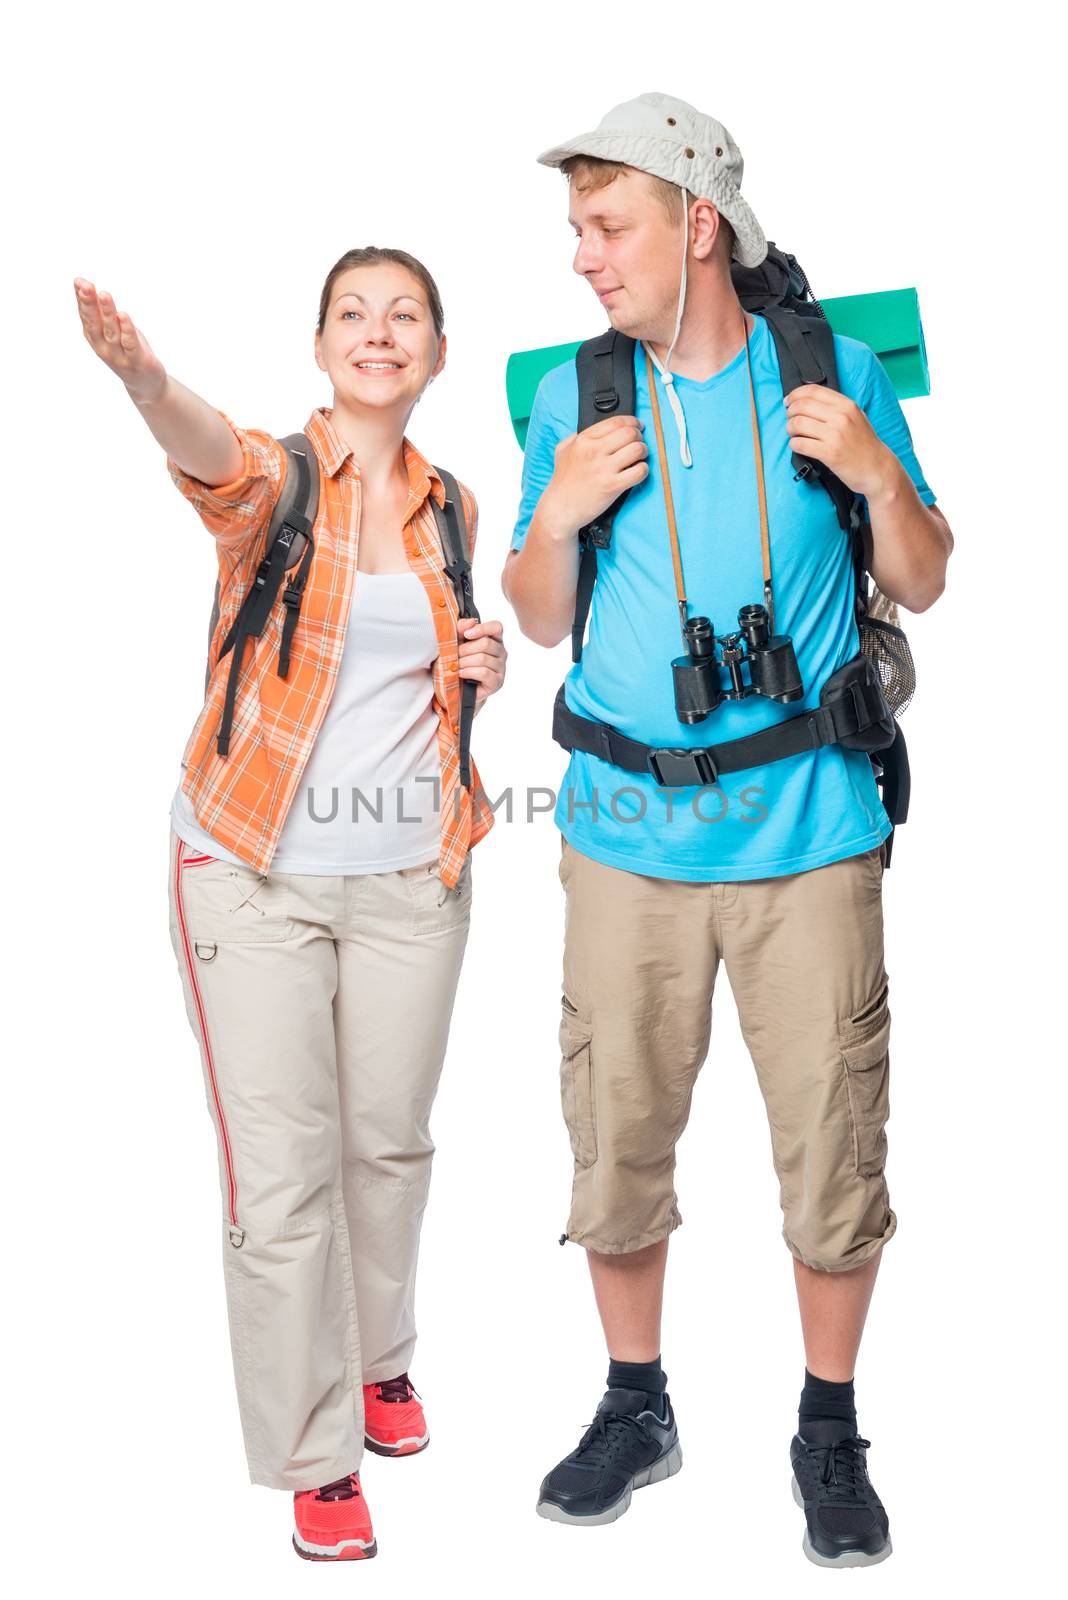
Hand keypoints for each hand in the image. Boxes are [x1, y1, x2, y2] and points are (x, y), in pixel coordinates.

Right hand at [74, 277, 166, 403]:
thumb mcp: (112, 329)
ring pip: (111, 332)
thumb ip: (100, 311)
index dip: (81, 299)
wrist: (146, 383)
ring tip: (104, 294)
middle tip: (85, 285)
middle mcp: (103, 348)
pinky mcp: (136, 360)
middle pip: (94, 323)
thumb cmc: (128, 350)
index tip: (78, 281)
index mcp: (95, 338)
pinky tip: (123, 315)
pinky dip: (126, 329)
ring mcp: (119, 356)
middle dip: (89, 304)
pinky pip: (130, 343)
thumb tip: (84, 285)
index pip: (86, 316)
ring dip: (107, 313)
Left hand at [458, 619, 505, 710]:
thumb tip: (470, 622)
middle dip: (465, 649)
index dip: (482, 628)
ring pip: (483, 658)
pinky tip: (460, 673)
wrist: (457, 686)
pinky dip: (468, 672)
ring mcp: (501, 667)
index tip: (466, 634)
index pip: (496, 627)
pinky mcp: (497, 682)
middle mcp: (501, 652)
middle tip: (454, 655)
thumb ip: (462, 629)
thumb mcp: (458, 642)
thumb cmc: (459, 661)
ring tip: (455, 666)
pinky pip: (484, 672)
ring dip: (464, 662)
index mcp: (494, 639)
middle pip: (486, 643)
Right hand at [541, 415, 648, 532]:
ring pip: (637, 449)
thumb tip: (595, 431)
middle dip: (639, 437)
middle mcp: (594, 451)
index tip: (637, 426)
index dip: (632, 422)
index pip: (616, 422)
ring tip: (639, 458)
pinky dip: (643, 470)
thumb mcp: (563, 451)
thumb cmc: (562, 482)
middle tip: (639, 443)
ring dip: (643, 452)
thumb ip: (577, 437)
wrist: (559, 508)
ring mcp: (604, 468)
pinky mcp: (612, 486)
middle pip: (630, 433)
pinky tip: (637, 472)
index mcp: (584, 440)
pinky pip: (639, 471)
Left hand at [784, 385, 894, 499]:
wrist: (877, 468)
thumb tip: (808, 401)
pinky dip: (794, 444)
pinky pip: (800, 444)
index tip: (788, 402)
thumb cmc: (864, 444)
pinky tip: (798, 445)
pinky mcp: (829, 453)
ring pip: (797, 424)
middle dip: (790, 413)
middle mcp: (841, 417)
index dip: (795, 395)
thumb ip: (836, 407)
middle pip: (801, 406)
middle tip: (790, 420)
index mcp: (846, 405)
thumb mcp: (856, 417)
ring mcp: (835, 435)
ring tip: (794, 434)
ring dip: (790, 429)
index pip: (813, 391)